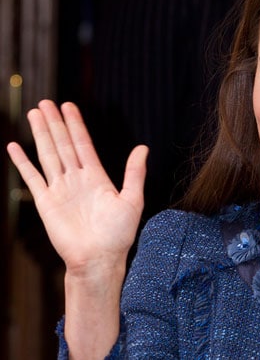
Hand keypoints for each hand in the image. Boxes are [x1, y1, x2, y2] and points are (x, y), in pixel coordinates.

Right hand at [6, 100, 146, 274]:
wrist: (99, 260)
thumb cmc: (119, 234)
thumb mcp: (132, 199)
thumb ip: (134, 173)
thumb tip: (142, 147)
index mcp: (97, 177)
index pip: (83, 144)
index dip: (76, 125)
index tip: (68, 106)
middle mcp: (77, 179)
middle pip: (63, 144)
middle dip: (55, 123)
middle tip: (46, 102)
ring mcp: (60, 189)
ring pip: (48, 155)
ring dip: (40, 134)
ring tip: (33, 114)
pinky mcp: (46, 203)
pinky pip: (32, 178)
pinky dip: (22, 163)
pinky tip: (13, 147)